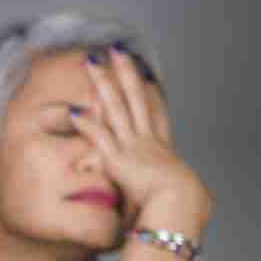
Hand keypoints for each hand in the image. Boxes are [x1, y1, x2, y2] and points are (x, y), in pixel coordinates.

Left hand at [69, 45, 212, 234]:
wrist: (181, 207)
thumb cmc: (185, 209)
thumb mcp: (186, 198)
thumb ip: (180, 196)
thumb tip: (189, 202)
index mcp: (163, 150)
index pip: (156, 115)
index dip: (150, 95)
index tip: (145, 78)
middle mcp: (148, 141)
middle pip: (135, 98)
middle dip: (126, 73)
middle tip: (117, 51)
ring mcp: (133, 147)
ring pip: (116, 107)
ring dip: (103, 84)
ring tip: (91, 63)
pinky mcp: (119, 159)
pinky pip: (99, 137)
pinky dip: (86, 124)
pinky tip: (72, 111)